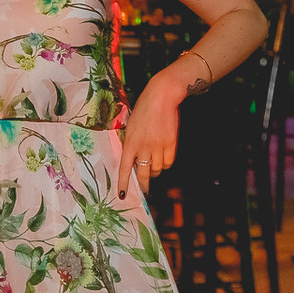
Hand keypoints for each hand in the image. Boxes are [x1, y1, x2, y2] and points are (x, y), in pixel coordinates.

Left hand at [118, 73, 181, 196]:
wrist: (162, 97)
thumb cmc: (144, 108)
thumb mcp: (131, 125)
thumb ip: (131, 143)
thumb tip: (133, 159)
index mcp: (130, 141)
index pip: (124, 168)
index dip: (124, 183)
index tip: (123, 196)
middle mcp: (143, 147)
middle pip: (143, 174)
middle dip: (144, 184)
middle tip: (145, 189)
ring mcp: (158, 146)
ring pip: (157, 169)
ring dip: (154, 170)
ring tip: (153, 163)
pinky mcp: (171, 144)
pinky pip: (168, 162)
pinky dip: (165, 163)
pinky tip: (163, 157)